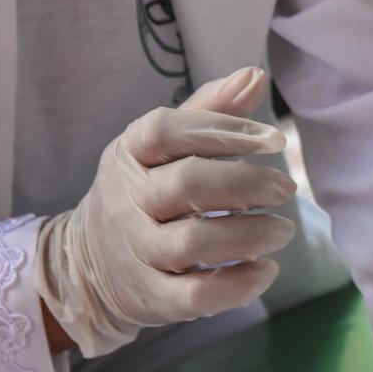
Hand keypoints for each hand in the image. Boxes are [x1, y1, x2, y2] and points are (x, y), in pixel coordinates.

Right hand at [36, 67, 297, 357]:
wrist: (86, 265)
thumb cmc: (144, 191)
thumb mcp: (163, 146)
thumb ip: (210, 111)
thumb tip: (255, 74)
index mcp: (129, 153)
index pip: (169, 130)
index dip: (224, 129)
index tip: (276, 139)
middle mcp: (128, 200)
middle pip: (187, 185)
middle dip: (247, 184)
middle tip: (286, 188)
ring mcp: (137, 252)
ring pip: (193, 243)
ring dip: (250, 235)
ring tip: (283, 230)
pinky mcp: (152, 296)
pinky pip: (196, 295)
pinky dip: (238, 285)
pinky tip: (266, 270)